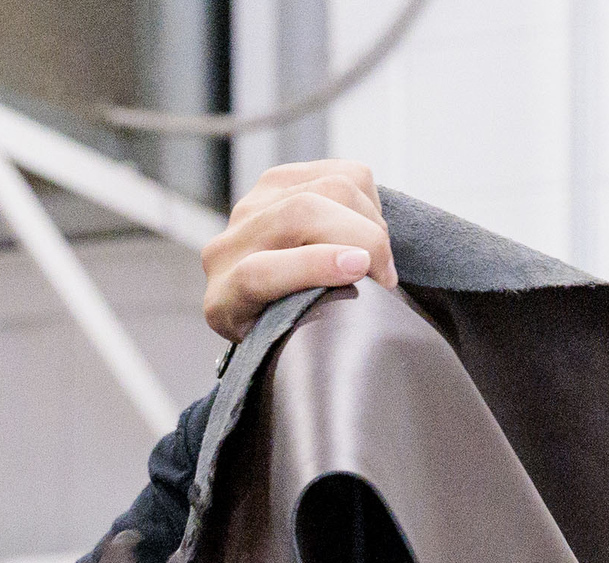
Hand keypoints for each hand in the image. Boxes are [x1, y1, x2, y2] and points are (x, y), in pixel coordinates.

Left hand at [200, 160, 400, 342]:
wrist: (264, 302)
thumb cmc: (286, 330)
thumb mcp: (289, 346)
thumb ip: (311, 326)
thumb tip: (365, 296)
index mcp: (223, 301)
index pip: (258, 273)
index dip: (313, 266)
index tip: (359, 269)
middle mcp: (229, 247)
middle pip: (301, 214)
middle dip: (360, 235)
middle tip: (385, 272)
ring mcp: (251, 206)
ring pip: (329, 187)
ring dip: (371, 221)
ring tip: (379, 256)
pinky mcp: (278, 180)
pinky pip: (341, 172)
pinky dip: (369, 200)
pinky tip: (366, 228)